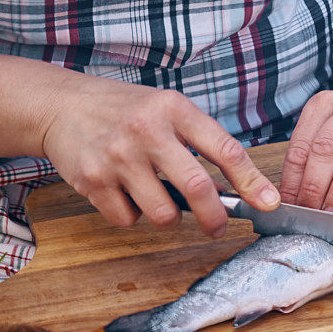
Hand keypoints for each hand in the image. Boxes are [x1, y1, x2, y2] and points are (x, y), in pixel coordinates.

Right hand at [41, 75, 279, 233]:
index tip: (270, 203)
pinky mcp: (92, 180)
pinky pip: (128, 220)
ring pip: (163, 214)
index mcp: (174, 109)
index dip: (253, 181)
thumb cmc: (125, 110)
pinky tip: (126, 193)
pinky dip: (133, 216)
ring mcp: (118, 156)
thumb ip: (200, 140)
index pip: (225, 149)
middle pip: (198, 188)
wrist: (63, 105)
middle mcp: (147, 130)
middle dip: (215, 217)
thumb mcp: (167, 108)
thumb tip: (241, 187)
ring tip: (160, 200)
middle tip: (217, 226)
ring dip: (169, 219)